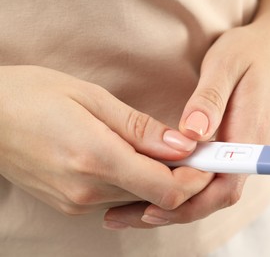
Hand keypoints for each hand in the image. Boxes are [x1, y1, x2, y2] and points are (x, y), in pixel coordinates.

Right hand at [0, 66, 212, 215]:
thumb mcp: (91, 98)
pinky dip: (136, 182)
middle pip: (158, 198)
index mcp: (96, 158)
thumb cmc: (31, 95)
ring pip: (140, 199)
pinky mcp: (70, 204)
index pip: (168, 189)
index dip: (197, 178)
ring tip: (161, 150)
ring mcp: (77, 202)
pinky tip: (132, 159)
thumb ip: (140, 129)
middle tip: (192, 150)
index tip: (208, 158)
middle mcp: (87, 191)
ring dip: (160, 179)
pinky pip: (118, 198)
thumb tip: (182, 146)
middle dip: (183, 176)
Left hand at [103, 23, 269, 227]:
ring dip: (177, 204)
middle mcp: (247, 150)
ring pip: (210, 191)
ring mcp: (240, 149)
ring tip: (134, 207)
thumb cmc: (250, 51)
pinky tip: (159, 183)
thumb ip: (209, 100)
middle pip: (214, 196)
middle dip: (175, 210)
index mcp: (249, 134)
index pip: (225, 186)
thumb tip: (192, 134)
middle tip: (130, 214)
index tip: (154, 207)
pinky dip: (184, 187)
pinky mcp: (231, 145)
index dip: (191, 202)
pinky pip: (209, 176)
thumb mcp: (226, 66)